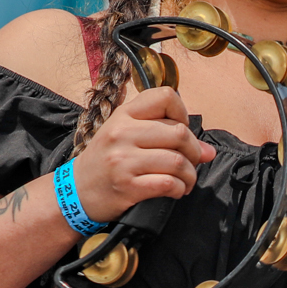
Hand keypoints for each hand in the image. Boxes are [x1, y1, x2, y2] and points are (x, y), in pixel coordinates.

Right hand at [74, 85, 213, 221]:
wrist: (77, 190)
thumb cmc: (106, 161)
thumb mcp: (126, 137)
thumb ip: (165, 136)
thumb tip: (209, 151)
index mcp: (124, 115)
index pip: (166, 96)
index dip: (182, 113)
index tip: (180, 130)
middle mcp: (122, 133)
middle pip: (179, 132)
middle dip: (194, 151)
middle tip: (191, 162)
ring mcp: (123, 160)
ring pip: (178, 161)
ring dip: (190, 175)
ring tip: (185, 180)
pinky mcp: (127, 185)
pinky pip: (169, 183)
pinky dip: (180, 189)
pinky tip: (176, 191)